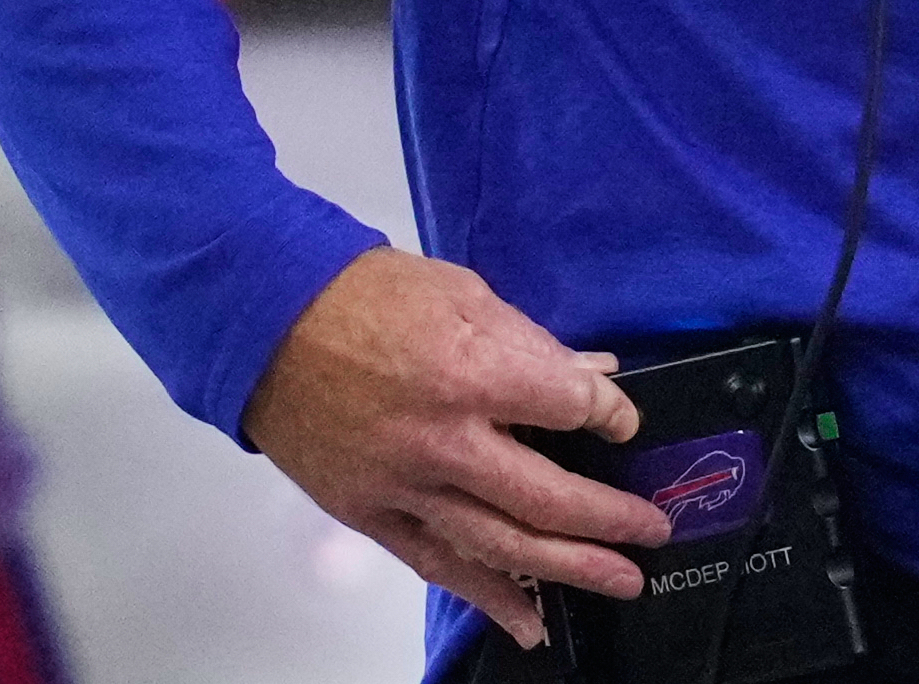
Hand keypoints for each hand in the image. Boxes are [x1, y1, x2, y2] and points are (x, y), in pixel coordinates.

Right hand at [244, 248, 671, 646]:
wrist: (266, 322)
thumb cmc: (365, 297)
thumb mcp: (464, 296)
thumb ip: (533, 344)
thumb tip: (593, 374)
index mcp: (469, 373)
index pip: (568, 407)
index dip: (610, 414)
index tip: (622, 421)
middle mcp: (440, 441)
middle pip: (546, 498)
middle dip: (610, 518)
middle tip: (652, 529)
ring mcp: (403, 486)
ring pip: (499, 546)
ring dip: (568, 569)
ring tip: (620, 581)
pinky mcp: (371, 514)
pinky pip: (438, 566)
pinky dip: (488, 599)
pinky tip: (529, 622)